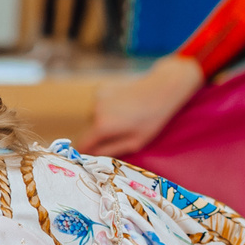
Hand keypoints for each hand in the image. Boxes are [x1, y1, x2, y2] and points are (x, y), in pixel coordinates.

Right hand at [81, 55, 203, 156]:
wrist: (160, 89)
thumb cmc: (151, 119)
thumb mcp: (135, 143)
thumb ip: (111, 151)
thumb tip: (93, 156)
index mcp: (103, 126)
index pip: (83, 145)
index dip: (86, 152)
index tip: (92, 156)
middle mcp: (95, 110)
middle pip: (89, 130)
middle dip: (99, 135)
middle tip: (120, 134)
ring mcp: (97, 98)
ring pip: (93, 118)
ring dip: (103, 121)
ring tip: (125, 119)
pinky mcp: (101, 89)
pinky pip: (98, 106)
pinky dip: (106, 109)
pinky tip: (123, 106)